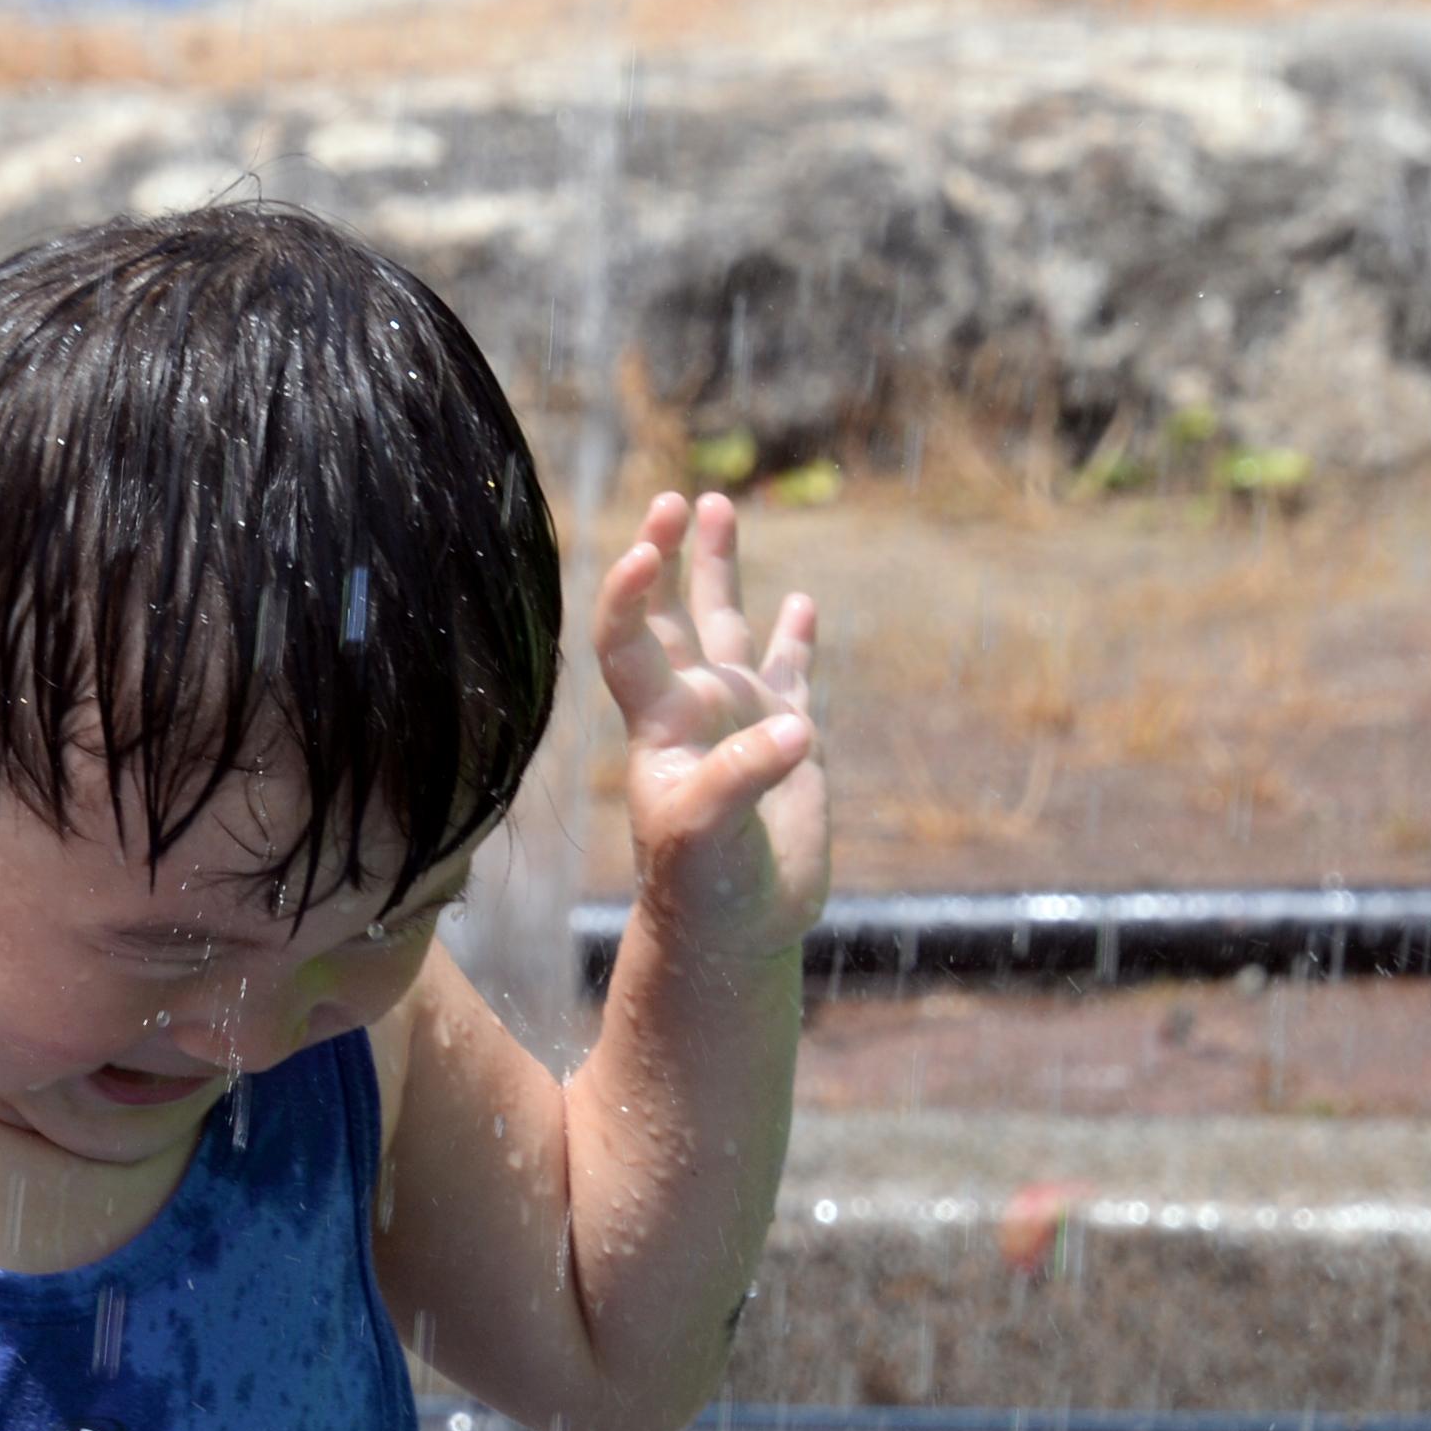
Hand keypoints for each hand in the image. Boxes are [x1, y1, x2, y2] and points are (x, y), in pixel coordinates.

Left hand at [592, 490, 829, 961]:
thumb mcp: (708, 835)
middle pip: (672, 615)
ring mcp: (740, 718)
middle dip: (672, 556)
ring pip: (727, 626)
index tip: (647, 550)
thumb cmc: (702, 887)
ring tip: (717, 504)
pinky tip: (801, 603)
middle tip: (675, 500)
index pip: (629, 642)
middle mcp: (693, 707)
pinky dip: (796, 639)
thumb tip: (794, 730)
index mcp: (660, 723)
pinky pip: (791, 674)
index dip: (630, 595)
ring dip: (722, 569)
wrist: (732, 931)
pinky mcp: (788, 742)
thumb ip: (743, 777)